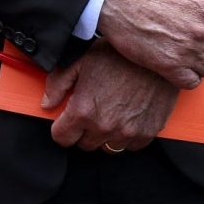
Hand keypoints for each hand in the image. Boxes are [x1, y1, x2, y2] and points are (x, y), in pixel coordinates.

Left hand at [43, 45, 177, 150]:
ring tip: (110, 114)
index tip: (66, 122)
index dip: (62, 129)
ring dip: (105, 136)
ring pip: (107, 148)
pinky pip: (131, 147)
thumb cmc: (119, 55)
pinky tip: (127, 118)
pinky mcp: (148, 132)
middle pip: (84, 145)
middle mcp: (104, 126)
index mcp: (83, 110)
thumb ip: (58, 83)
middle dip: (83, 132)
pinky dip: (127, 137)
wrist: (157, 55)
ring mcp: (127, 132)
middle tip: (91, 112)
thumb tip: (47, 103)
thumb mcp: (80, 61)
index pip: (62, 139)